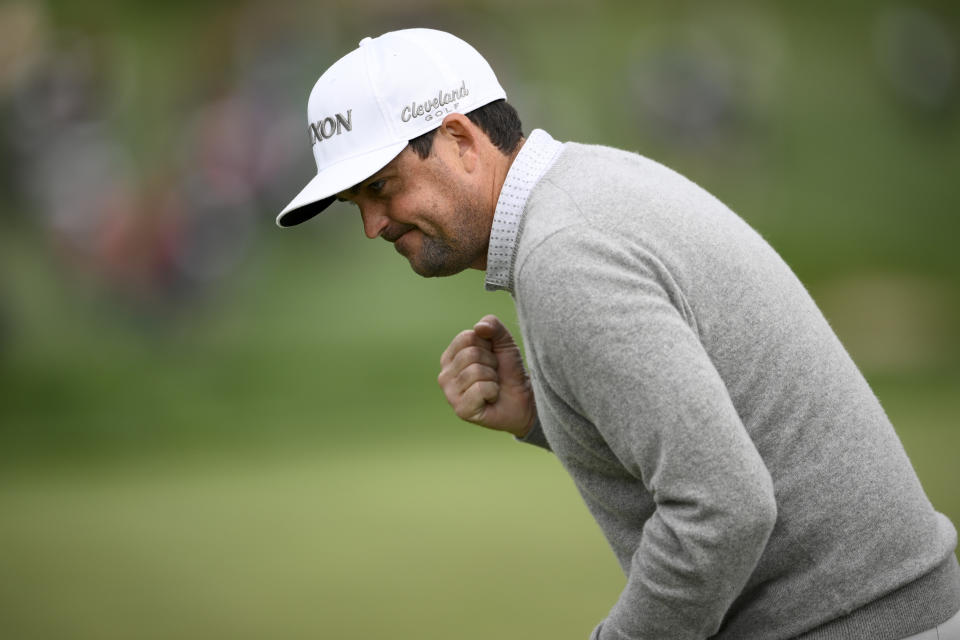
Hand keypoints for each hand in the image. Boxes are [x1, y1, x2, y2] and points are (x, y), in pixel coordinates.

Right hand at [438, 314, 535, 436]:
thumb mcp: (504, 342)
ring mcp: (450, 394)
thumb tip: (479, 327)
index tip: (492, 357)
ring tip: (493, 386)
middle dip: (491, 362)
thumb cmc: (509, 370)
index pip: (467, 337)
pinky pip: (479, 389)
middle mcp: (444, 375)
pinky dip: (492, 391)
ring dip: (493, 378)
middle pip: (471, 354)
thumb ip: (493, 326)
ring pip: (475, 371)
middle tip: (494, 374)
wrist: (523, 398)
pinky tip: (491, 398)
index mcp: (450, 357)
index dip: (487, 345)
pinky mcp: (461, 410)